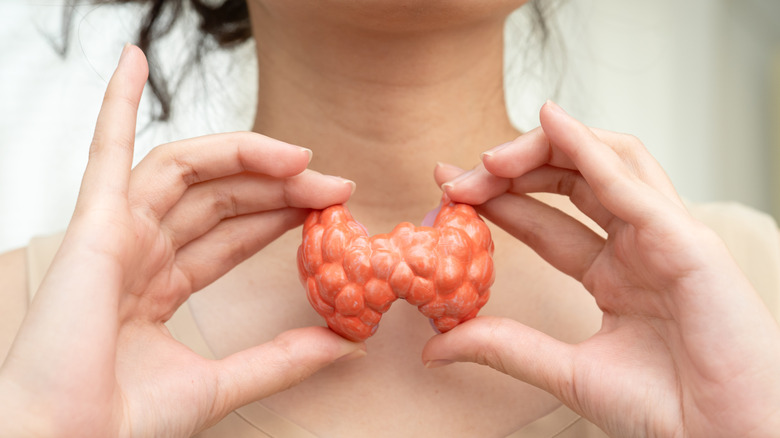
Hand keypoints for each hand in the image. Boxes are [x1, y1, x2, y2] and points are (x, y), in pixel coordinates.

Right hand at [0, 45, 364, 436]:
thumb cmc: (121, 421)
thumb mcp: (221, 384)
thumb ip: (282, 359)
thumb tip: (346, 344)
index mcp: (160, 287)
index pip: (232, 233)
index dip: (280, 214)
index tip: (330, 205)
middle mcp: (140, 254)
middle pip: (220, 197)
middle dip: (278, 186)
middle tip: (333, 184)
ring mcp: (116, 234)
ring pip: (186, 171)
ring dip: (242, 154)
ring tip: (297, 156)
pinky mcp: (94, 225)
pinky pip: (105, 152)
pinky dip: (116, 103)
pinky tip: (134, 59)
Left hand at [423, 101, 779, 436]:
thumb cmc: (667, 410)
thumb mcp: (566, 371)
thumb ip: (505, 347)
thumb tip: (435, 348)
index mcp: (616, 274)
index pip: (547, 221)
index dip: (498, 200)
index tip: (449, 189)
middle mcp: (639, 246)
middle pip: (572, 180)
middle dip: (512, 170)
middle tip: (459, 177)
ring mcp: (665, 237)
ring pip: (606, 162)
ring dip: (546, 148)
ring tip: (491, 157)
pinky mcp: (688, 240)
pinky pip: (633, 182)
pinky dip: (590, 148)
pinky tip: (550, 124)